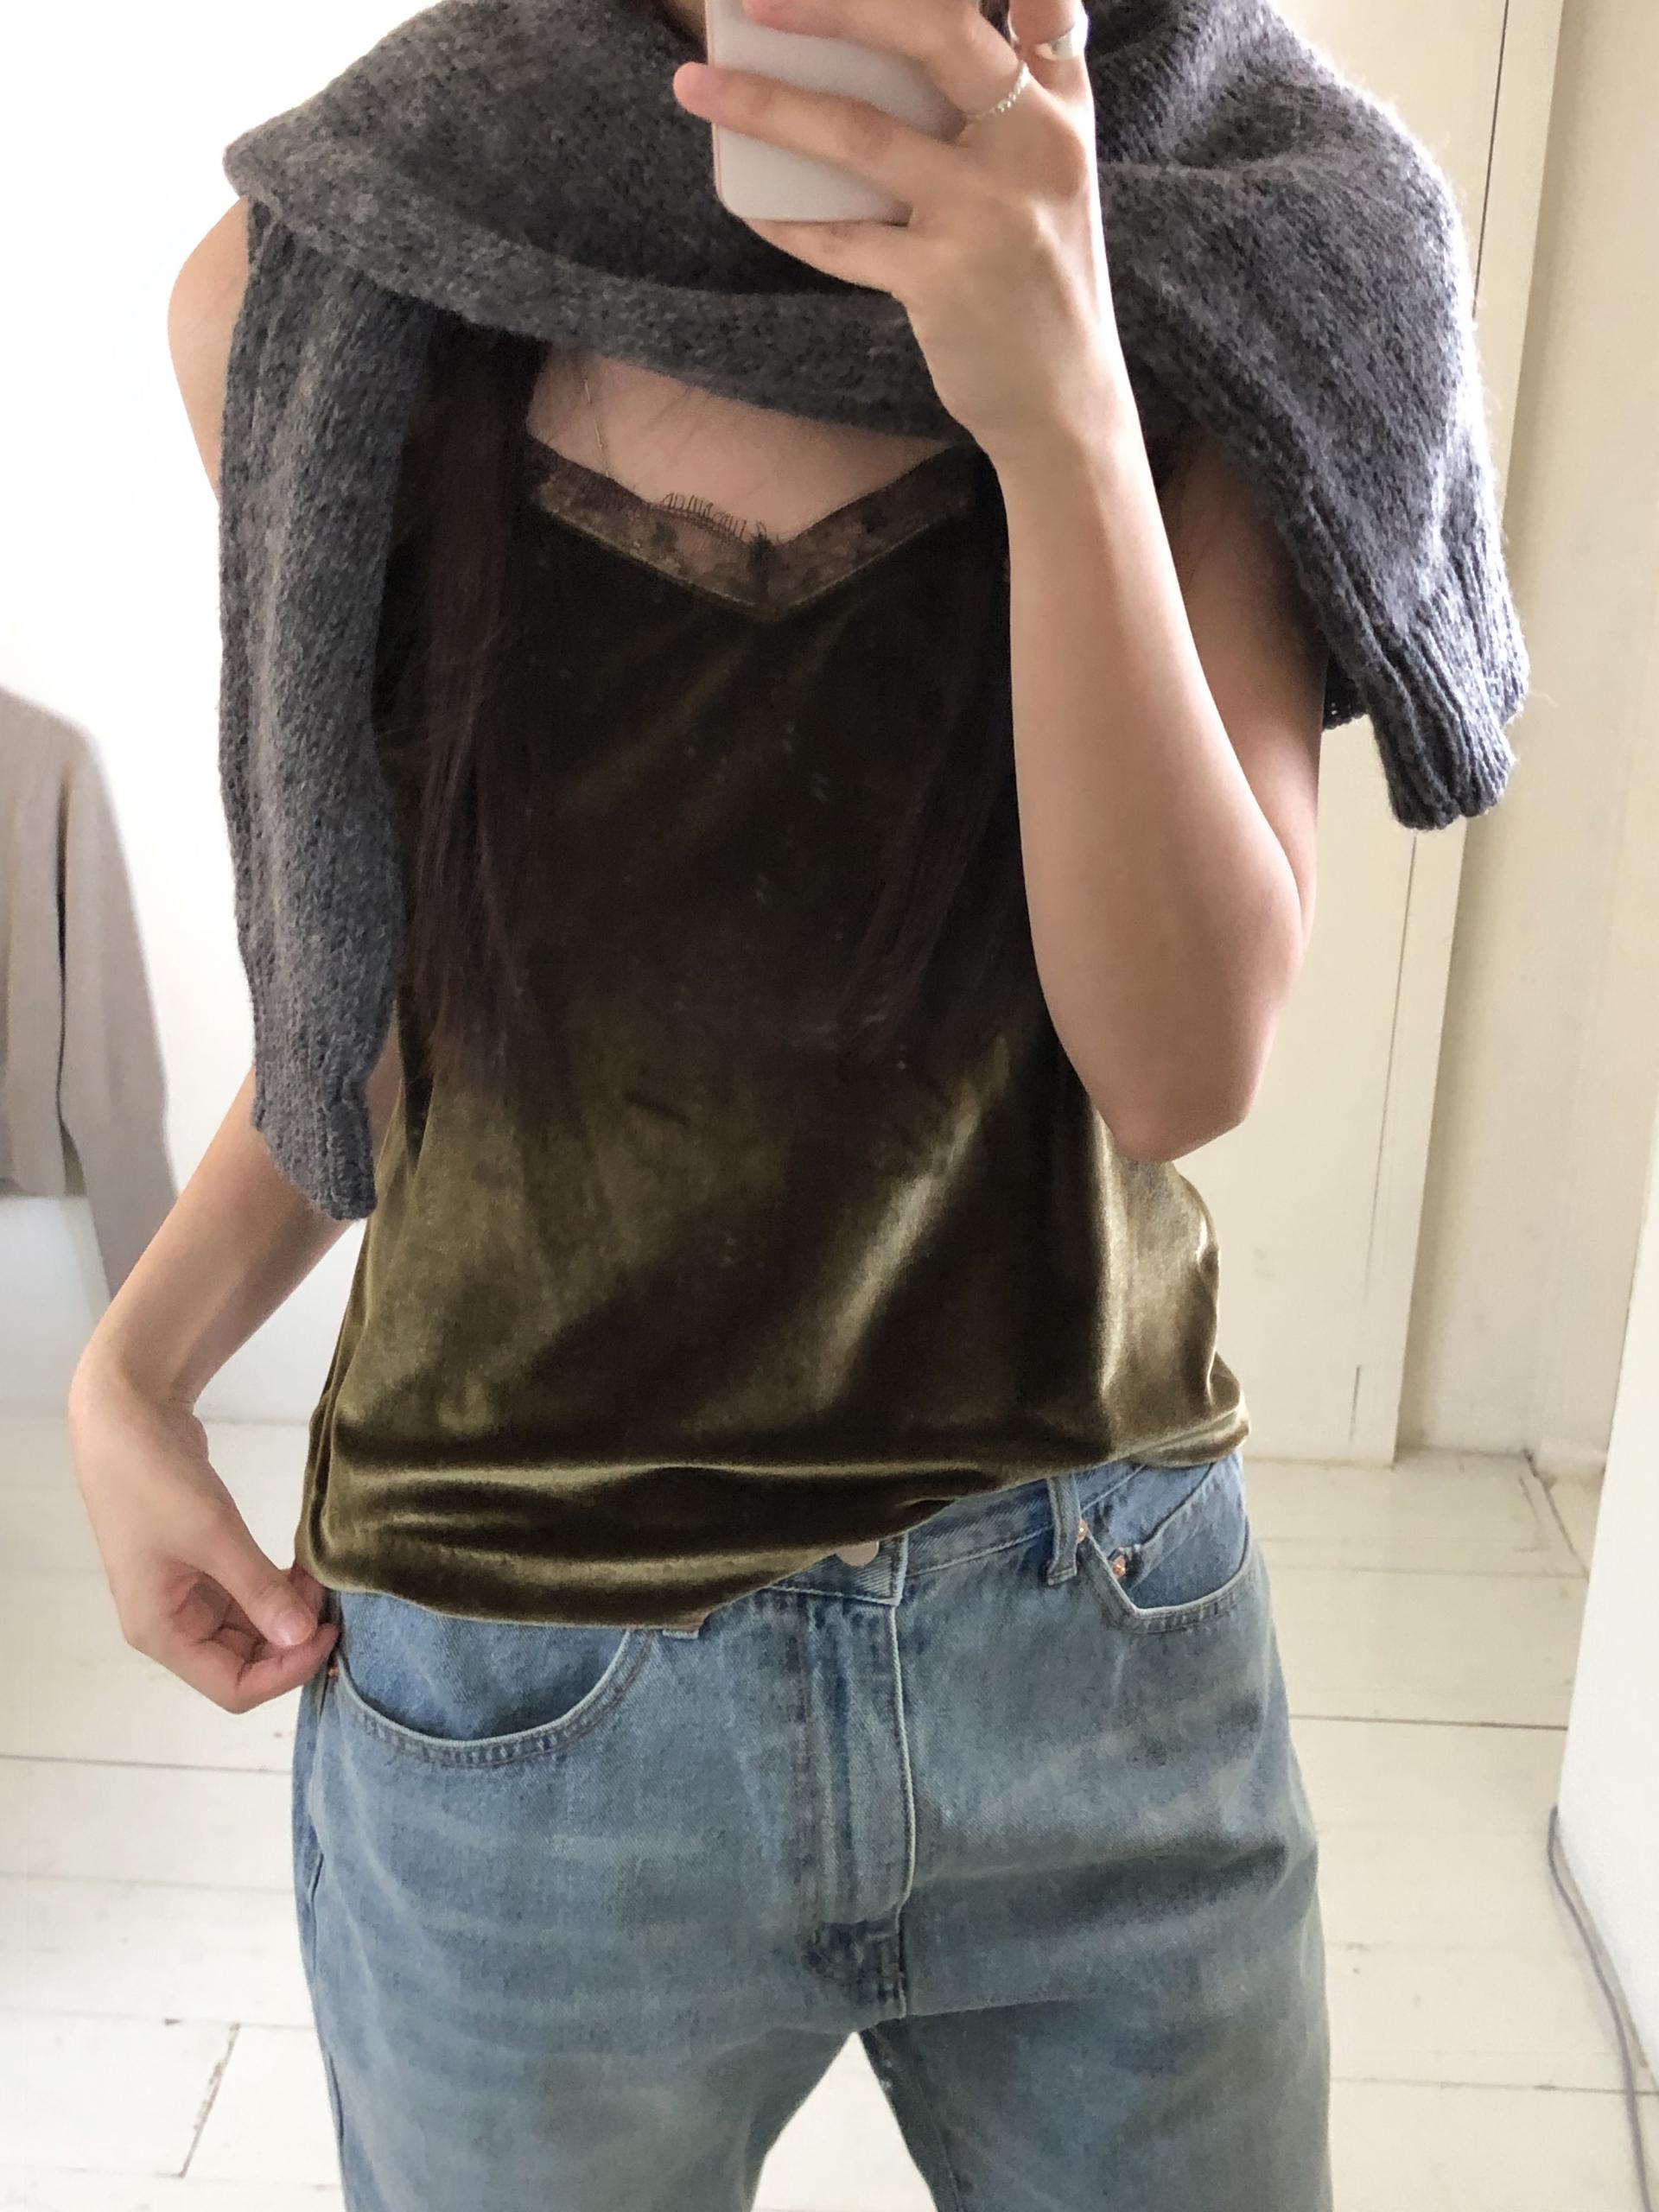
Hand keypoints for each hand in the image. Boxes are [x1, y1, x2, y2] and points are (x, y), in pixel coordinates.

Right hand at [65, 1357, 337, 1712]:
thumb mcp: (214, 1535)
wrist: (125, 1418)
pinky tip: (300, 1568)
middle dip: (290, 1638)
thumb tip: (303, 1637)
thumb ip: (259, 1590)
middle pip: (242, 1662)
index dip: (286, 1671)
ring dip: (286, 1612)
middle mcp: (168, 1623)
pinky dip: (274, 1588)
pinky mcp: (197, 1566)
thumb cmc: (156, 1480)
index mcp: (159, 1631)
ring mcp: (182, 1595)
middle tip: (330, 1599)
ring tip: (319, 1578)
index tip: (329, 1633)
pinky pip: (244, 1596)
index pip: (232, 1688)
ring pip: (247, 1629)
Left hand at [671, 0, 1135, 460]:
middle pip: (935, 32)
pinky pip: (841, 239)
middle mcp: (1035, 145)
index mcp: (1061, 108)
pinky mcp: (943, 281)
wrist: (1063, 401)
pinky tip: (747, 199)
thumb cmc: (1040, 277)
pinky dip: (785, 218)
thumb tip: (900, 34)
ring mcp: (988, 214)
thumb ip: (1018, 95)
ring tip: (695, 86)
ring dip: (766, 106)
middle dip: (839, 3)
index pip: (1044, 0)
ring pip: (861, 134)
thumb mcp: (1053, 173)